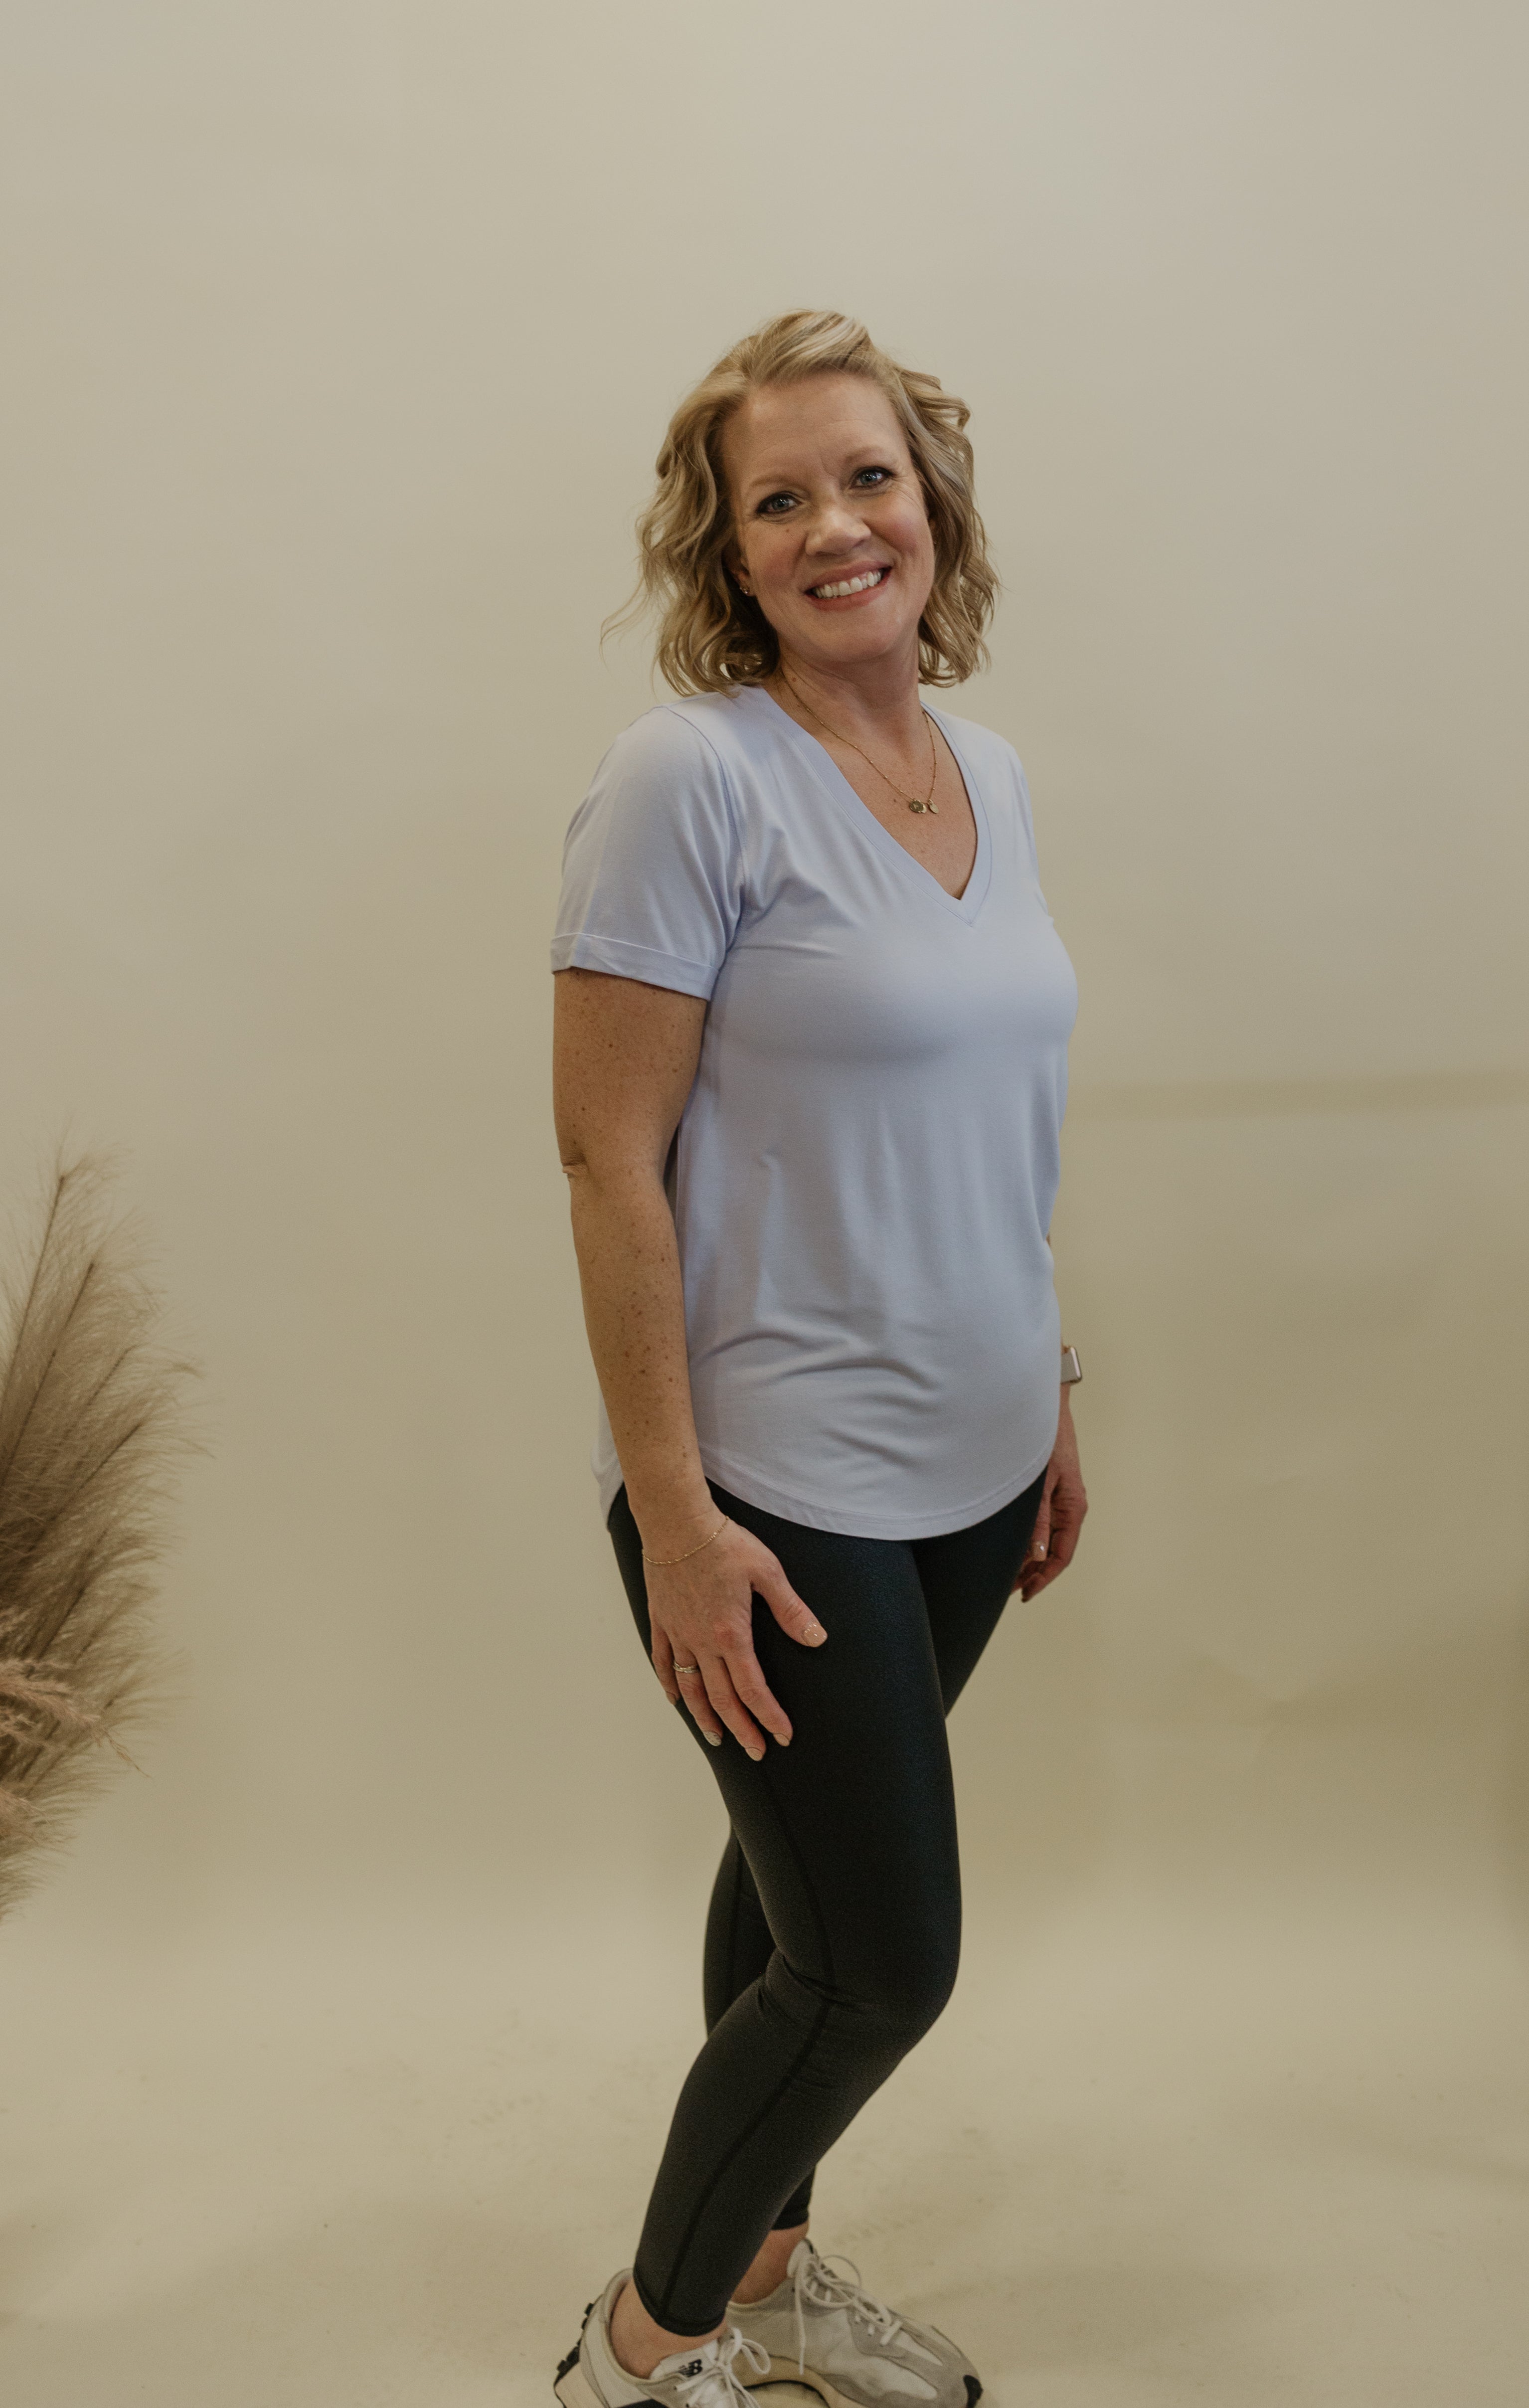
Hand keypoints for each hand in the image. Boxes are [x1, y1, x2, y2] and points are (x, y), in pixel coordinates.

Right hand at [647, 1517, 825, 1758]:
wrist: (676, 1522)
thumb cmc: (724, 1543)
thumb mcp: (767, 1572)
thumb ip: (791, 1609)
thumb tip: (817, 1639)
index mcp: (731, 1634)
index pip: (753, 1689)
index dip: (769, 1716)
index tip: (783, 1736)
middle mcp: (702, 1642)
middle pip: (722, 1698)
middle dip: (742, 1729)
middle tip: (756, 1751)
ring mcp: (678, 1633)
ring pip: (690, 1688)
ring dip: (705, 1717)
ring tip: (718, 1738)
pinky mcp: (662, 1621)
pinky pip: (663, 1662)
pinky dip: (670, 1685)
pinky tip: (677, 1700)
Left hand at [1015, 1393, 1086, 1601]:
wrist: (1040, 1407)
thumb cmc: (1043, 1440)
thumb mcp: (1038, 1483)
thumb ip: (1037, 1520)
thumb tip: (1035, 1556)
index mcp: (1073, 1508)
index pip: (1061, 1556)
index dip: (1043, 1578)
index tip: (1024, 1594)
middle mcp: (1069, 1507)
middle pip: (1053, 1551)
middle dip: (1032, 1573)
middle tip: (1007, 1589)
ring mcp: (1059, 1499)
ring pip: (1045, 1539)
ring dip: (1028, 1558)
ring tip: (1005, 1574)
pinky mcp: (1048, 1490)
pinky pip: (1040, 1524)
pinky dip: (1026, 1539)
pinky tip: (1010, 1545)